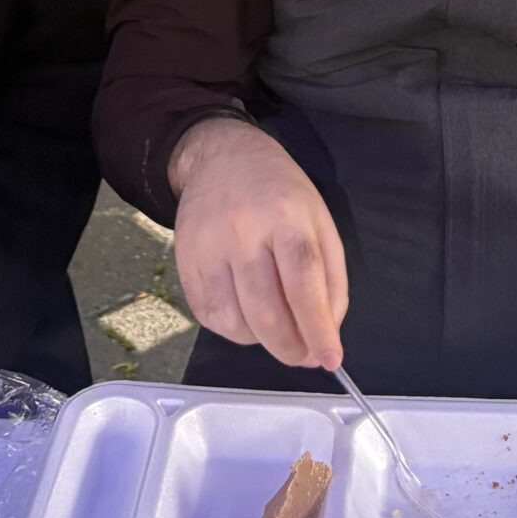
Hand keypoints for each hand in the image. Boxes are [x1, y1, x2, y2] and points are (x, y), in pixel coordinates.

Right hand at [168, 117, 347, 370]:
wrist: (220, 158)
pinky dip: (235, 331)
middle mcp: (243, 232)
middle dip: (290, 347)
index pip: (303, 282)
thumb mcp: (319, 221)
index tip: (330, 359)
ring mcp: (209, 248)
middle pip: (266, 310)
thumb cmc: (280, 192)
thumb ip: (330, 277)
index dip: (317, 327)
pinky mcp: (185, 263)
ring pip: (235, 321)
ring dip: (262, 341)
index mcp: (286, 216)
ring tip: (277, 330)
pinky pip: (210, 317)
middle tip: (304, 357)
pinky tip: (249, 319)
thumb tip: (326, 332)